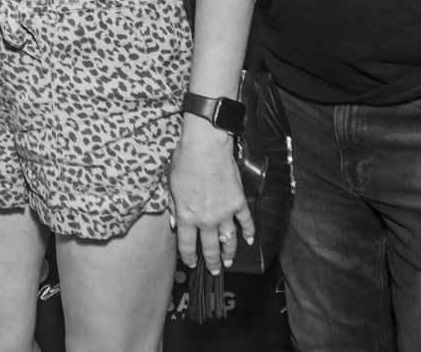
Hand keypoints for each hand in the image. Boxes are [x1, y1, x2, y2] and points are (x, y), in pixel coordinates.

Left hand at [169, 116, 254, 274]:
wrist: (205, 149)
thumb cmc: (184, 164)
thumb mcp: (171, 187)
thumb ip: (173, 208)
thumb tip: (174, 224)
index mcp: (186, 216)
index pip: (187, 245)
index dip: (189, 257)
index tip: (192, 263)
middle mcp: (205, 220)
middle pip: (209, 248)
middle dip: (211, 262)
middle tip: (214, 271)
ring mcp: (224, 213)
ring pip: (228, 241)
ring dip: (229, 253)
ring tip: (229, 261)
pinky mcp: (238, 203)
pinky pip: (245, 222)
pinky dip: (248, 233)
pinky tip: (249, 240)